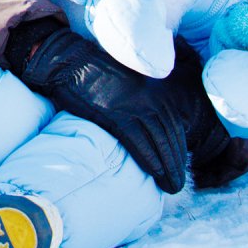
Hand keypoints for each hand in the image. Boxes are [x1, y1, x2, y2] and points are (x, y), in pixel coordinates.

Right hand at [8, 20, 190, 193]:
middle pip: (171, 136)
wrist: (69, 62)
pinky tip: (155, 174)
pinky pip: (139, 142)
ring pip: (160, 142)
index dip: (178, 148)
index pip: (175, 124)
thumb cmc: (92, 72)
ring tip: (171, 186)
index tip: (178, 165)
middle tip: (178, 184)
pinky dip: (150, 160)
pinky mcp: (117, 115)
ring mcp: (135, 106)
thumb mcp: (127, 81)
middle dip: (177, 163)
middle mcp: (150, 97)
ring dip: (169, 167)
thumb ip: (141, 98)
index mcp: (154, 89)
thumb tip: (148, 122)